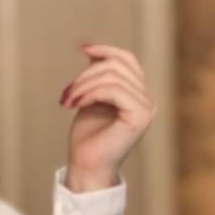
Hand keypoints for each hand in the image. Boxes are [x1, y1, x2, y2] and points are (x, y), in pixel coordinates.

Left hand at [59, 43, 156, 191]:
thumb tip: (91, 50)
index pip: (127, 60)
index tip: (83, 49)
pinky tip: (77, 104)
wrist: (86, 165)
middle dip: (86, 74)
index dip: (106, 50)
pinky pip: (114, 90)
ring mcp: (146, 107)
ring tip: (68, 100)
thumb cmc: (87, 137)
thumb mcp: (90, 98)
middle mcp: (147, 99)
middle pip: (117, 65)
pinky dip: (90, 93)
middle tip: (67, 93)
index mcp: (137, 94)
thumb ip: (97, 77)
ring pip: (113, 76)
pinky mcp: (140, 116)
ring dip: (83, 85)